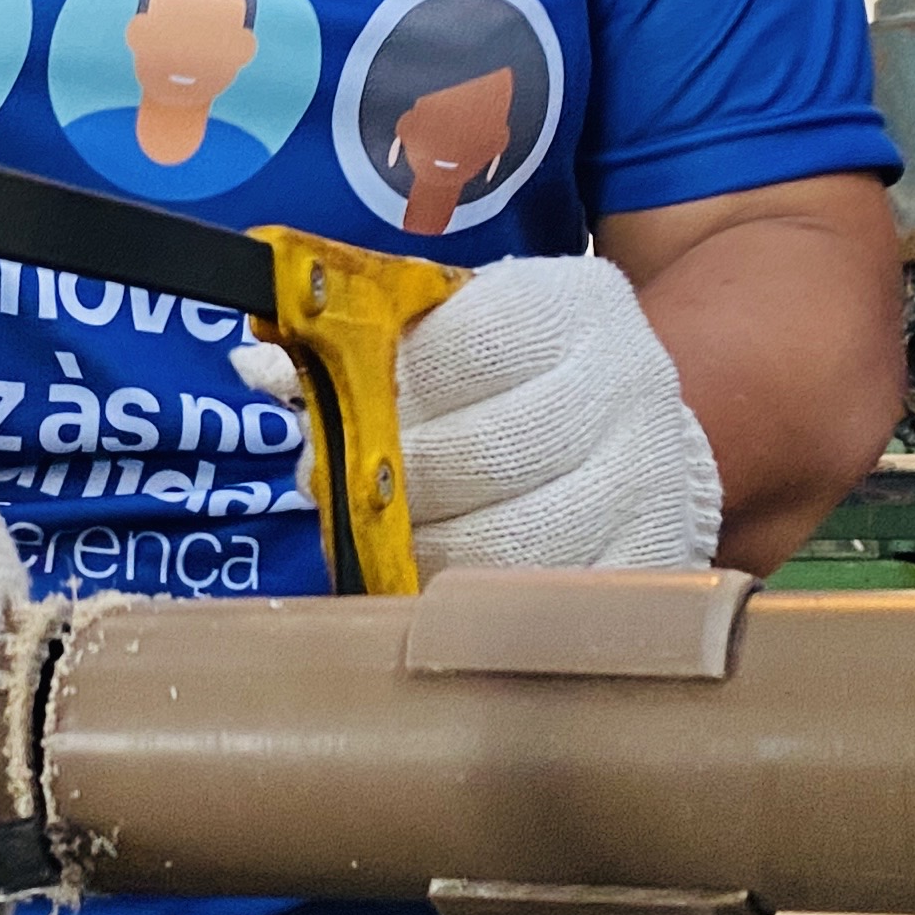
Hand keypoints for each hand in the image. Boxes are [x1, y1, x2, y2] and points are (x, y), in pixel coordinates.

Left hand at [238, 253, 720, 574]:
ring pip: (513, 546)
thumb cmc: (526, 370)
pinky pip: (550, 606)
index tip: (343, 417)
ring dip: (429, 553)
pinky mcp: (653, 563)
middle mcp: (626, 386)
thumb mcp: (467, 324)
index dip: (385, 393)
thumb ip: (379, 342)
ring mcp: (649, 480)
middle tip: (349, 493)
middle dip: (395, 484)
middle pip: (482, 454)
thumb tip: (259, 372)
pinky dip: (485, 607)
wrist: (655, 415)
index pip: (457, 352)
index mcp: (571, 307)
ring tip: (395, 543)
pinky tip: (446, 588)